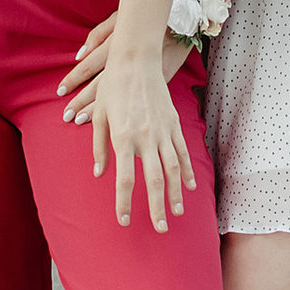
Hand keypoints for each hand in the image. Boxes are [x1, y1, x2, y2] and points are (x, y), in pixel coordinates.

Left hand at [61, 10, 191, 111]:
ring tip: (81, 119)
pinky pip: (137, 100)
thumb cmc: (143, 19)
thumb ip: (98, 35)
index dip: (73, 79)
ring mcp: (143, 74)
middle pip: (99, 85)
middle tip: (68, 114)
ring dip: (98, 110)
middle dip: (81, 101)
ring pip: (117, 95)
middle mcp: (127, 62)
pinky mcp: (158, 82)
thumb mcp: (117, 19)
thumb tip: (81, 54)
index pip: (89, 65)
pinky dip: (124, 111)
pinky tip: (115, 121)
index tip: (61, 91)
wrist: (179, 21)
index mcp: (115, 46)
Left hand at [84, 42, 194, 230]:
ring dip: (175, 194)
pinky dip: (188, 171)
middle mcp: (145, 138)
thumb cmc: (112, 87)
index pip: (124, 180)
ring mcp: (163, 131)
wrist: (135, 60)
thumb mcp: (99, 116)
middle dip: (157, 208)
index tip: (124, 221)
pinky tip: (190, 187)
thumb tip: (99, 174)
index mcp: (122, 138)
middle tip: (160, 229)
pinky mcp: (174, 124)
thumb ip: (99, 148)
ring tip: (176, 213)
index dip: (124, 203)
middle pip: (154, 181)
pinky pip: (182, 153)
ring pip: (173, 170)